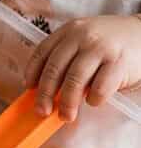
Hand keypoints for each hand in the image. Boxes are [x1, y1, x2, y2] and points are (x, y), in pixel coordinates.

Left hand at [25, 15, 140, 120]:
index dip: (33, 72)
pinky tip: (94, 101)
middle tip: (42, 111)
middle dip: (45, 94)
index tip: (29, 88)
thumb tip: (47, 90)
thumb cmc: (111, 43)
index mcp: (69, 31)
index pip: (43, 52)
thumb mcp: (86, 40)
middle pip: (55, 69)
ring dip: (67, 103)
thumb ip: (68, 57)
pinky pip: (98, 88)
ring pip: (74, 81)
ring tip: (66, 116)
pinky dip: (93, 100)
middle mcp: (82, 37)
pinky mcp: (118, 63)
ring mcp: (101, 49)